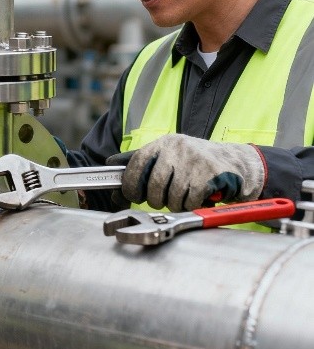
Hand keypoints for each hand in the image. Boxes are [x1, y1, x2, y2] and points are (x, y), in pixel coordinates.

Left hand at [107, 134, 266, 211]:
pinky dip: (193, 205)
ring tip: (185, 195)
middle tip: (164, 199)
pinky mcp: (211, 174)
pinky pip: (191, 201)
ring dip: (177, 204)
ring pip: (172, 197)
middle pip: (154, 186)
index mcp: (164, 143)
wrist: (237, 162)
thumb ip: (142, 165)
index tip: (131, 195)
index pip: (136, 162)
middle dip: (156, 200)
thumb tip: (111, 174)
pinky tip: (199, 196)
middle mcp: (177, 148)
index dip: (130, 184)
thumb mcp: (169, 156)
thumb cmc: (196, 162)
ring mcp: (195, 160)